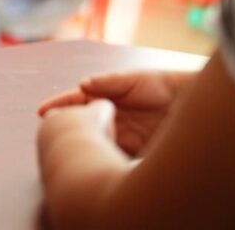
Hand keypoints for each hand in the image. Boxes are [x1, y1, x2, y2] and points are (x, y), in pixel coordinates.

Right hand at [38, 70, 194, 155]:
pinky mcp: (132, 152)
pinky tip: (94, 156)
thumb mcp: (135, 78)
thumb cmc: (165, 85)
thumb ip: (109, 81)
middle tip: (50, 132)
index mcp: (105, 98)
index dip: (58, 106)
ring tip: (69, 145)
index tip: (42, 112)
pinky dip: (101, 155)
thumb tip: (82, 84)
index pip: (76, 102)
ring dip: (81, 142)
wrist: (192, 103)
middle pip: (80, 123)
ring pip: (93, 140)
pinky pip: (110, 154)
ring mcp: (120, 135)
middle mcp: (109, 117)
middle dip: (65, 127)